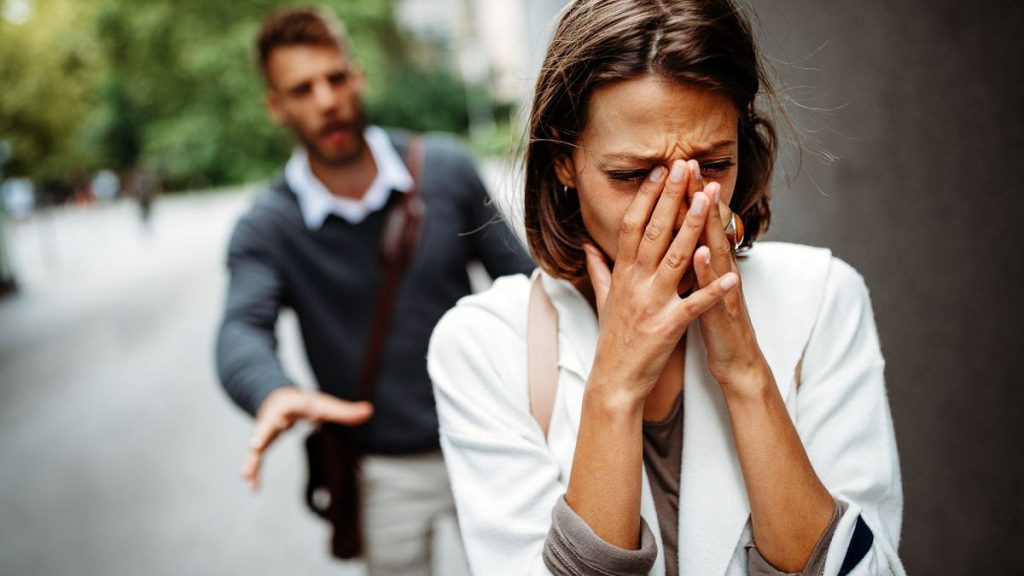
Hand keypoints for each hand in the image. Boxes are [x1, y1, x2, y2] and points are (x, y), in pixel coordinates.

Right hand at [241, 387, 372, 490]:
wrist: (276, 397)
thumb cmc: (304, 403)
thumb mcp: (324, 404)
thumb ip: (344, 411)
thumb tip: (370, 411)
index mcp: (293, 405)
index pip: (297, 406)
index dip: (300, 411)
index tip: (300, 417)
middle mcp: (275, 416)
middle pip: (268, 424)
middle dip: (262, 433)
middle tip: (256, 444)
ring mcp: (265, 429)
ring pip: (256, 444)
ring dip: (251, 459)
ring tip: (245, 475)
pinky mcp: (260, 441)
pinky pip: (254, 457)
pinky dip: (252, 470)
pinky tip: (251, 487)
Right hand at [584, 159, 738, 403]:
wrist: (614, 379)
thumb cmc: (613, 339)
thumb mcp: (604, 299)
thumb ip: (599, 268)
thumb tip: (587, 245)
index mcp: (623, 274)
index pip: (633, 226)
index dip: (647, 197)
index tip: (660, 172)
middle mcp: (635, 283)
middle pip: (653, 231)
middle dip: (671, 198)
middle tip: (684, 167)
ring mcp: (652, 303)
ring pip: (675, 257)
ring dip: (693, 226)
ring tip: (708, 199)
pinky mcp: (668, 325)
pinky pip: (695, 304)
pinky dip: (714, 290)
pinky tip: (734, 274)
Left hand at [692, 180, 770, 392]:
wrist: (737, 360)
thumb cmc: (712, 322)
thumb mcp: (697, 287)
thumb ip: (686, 262)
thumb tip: (675, 240)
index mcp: (706, 263)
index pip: (693, 224)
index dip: (683, 196)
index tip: (670, 168)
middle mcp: (719, 270)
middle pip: (708, 227)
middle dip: (698, 196)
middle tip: (690, 163)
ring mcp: (724, 288)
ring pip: (718, 250)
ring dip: (711, 224)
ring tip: (703, 196)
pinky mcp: (724, 311)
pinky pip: (715, 289)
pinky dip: (708, 271)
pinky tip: (700, 253)